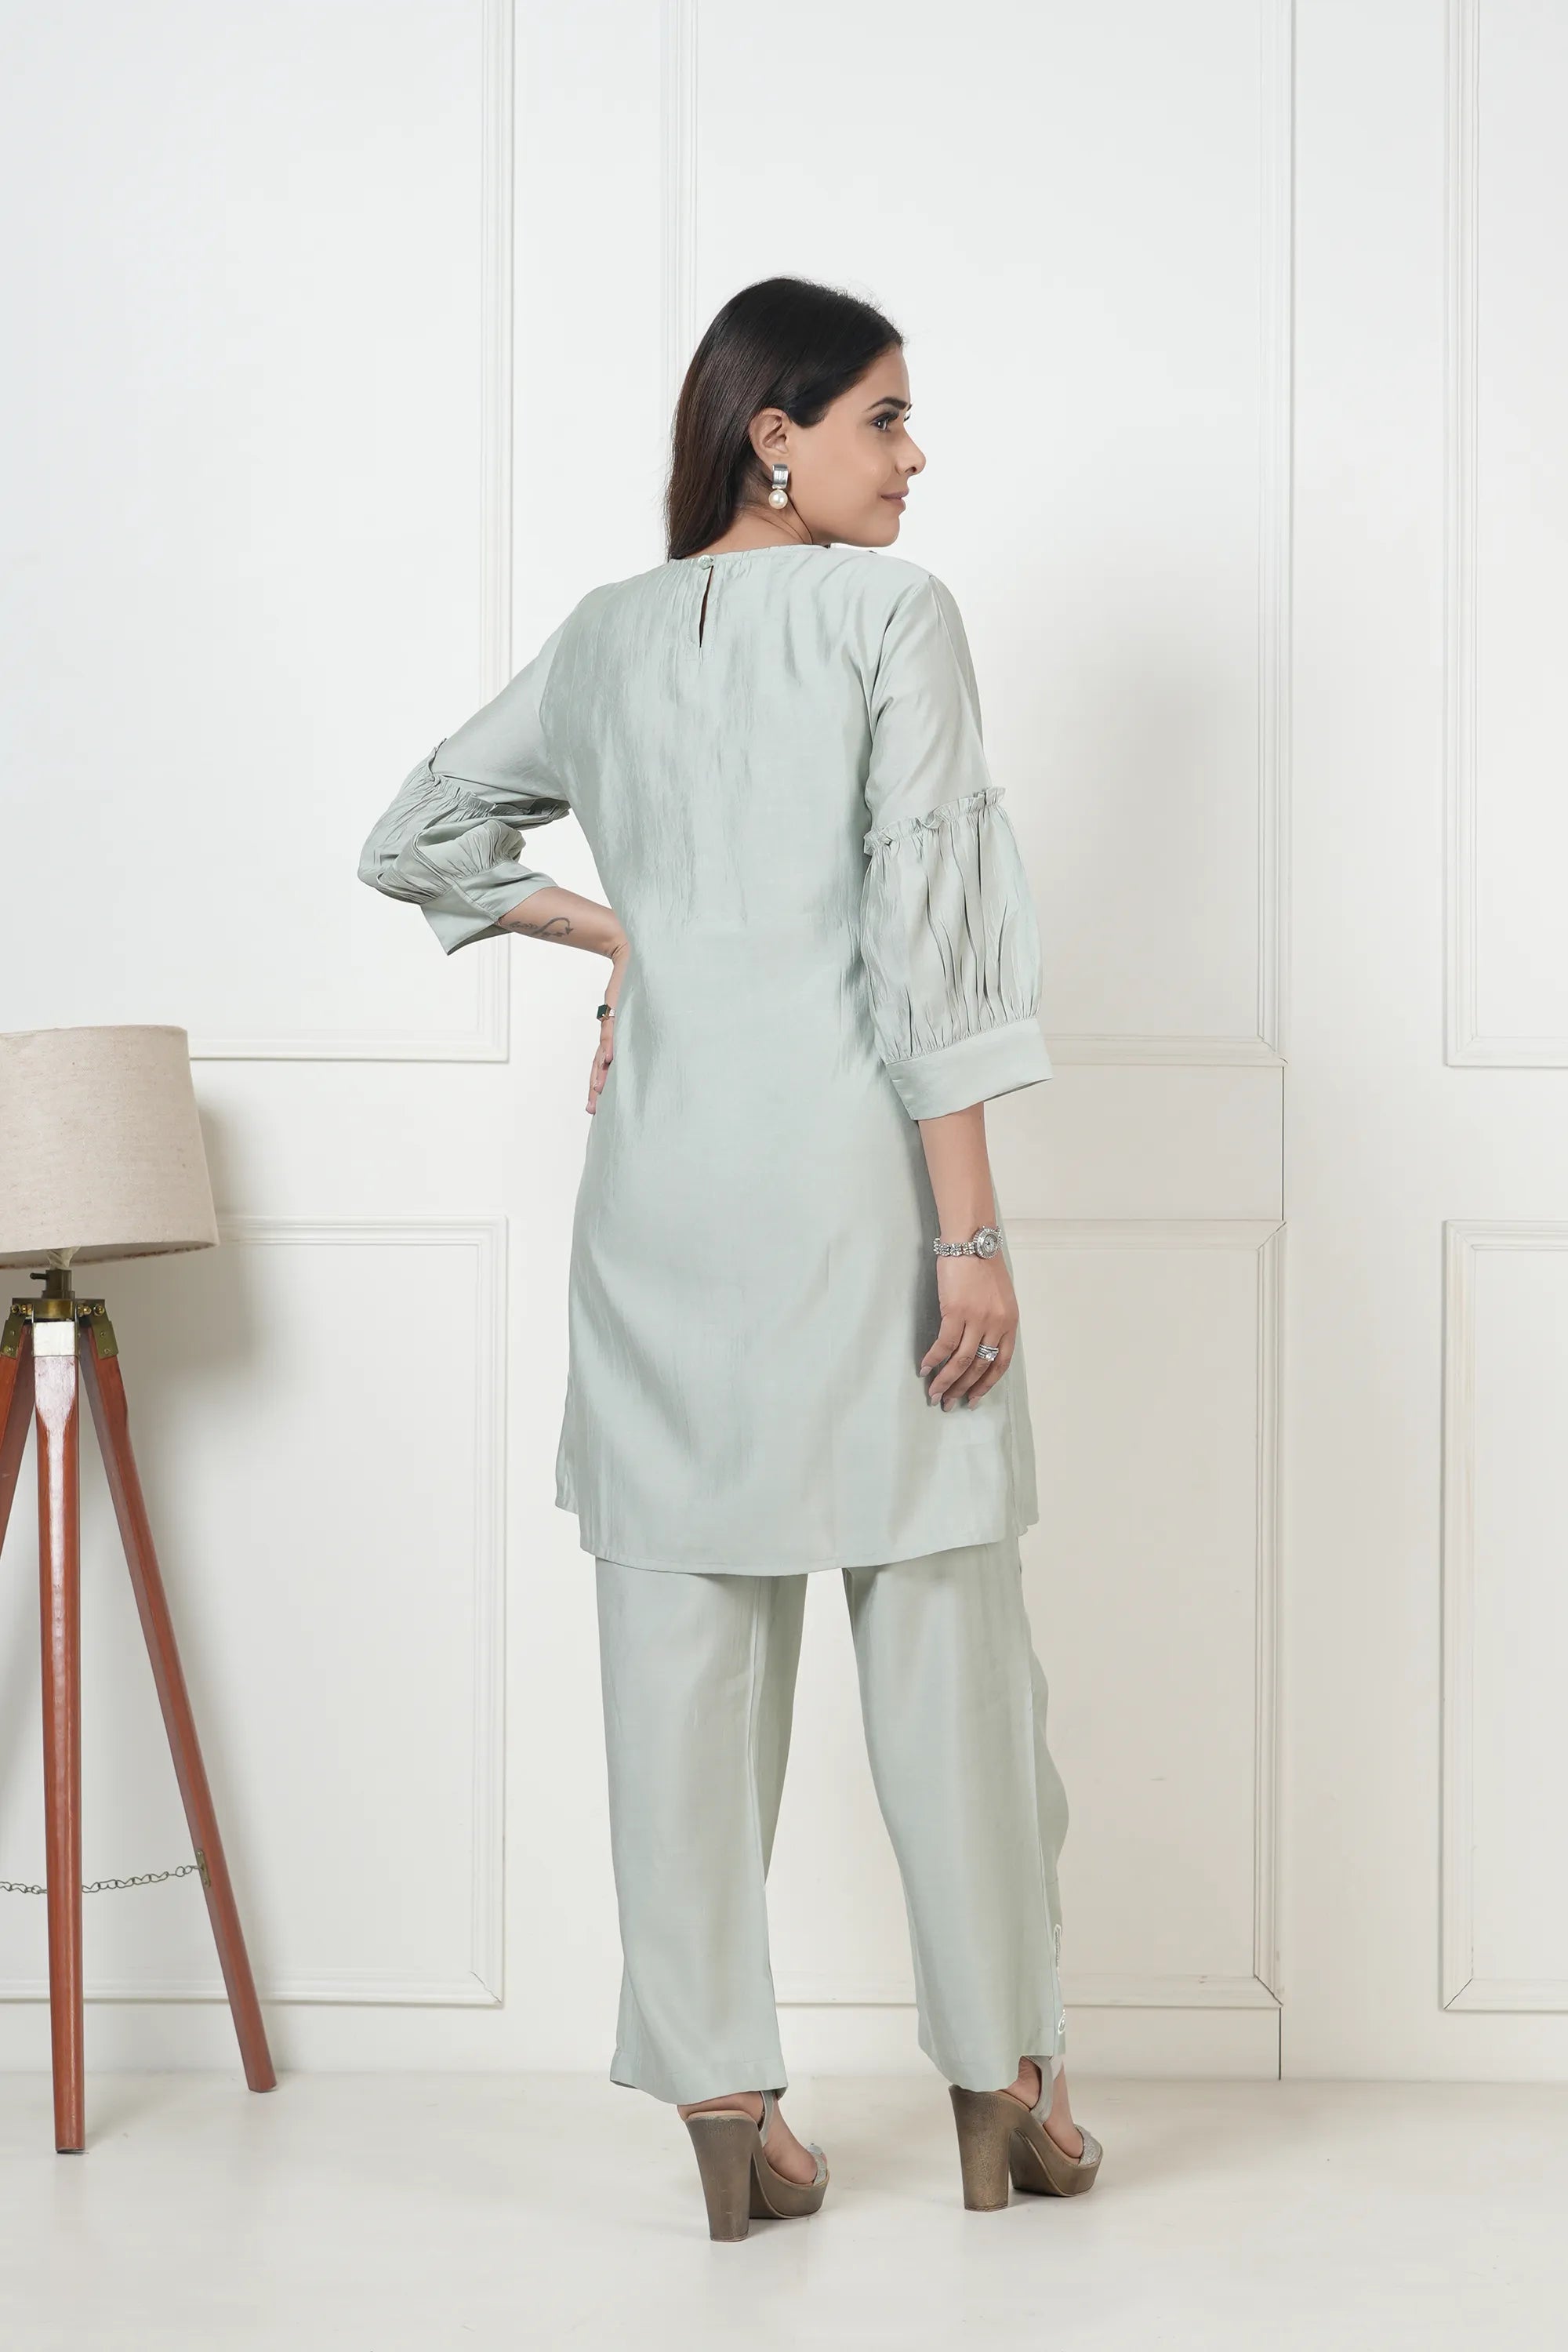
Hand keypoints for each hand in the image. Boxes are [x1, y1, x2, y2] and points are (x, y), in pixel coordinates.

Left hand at [587, 938, 628, 1114]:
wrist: (633, 955)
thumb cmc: (636, 986)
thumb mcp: (636, 1013)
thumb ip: (637, 1030)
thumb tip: (643, 1049)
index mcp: (614, 1035)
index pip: (603, 1065)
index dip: (599, 1085)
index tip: (596, 1107)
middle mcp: (610, 1031)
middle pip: (599, 1065)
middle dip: (596, 1088)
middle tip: (592, 1110)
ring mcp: (613, 1021)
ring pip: (604, 1052)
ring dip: (601, 1073)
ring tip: (598, 1091)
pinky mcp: (618, 1007)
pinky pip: (613, 1030)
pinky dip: (611, 1044)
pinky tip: (609, 1060)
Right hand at [922, 1250, 1018, 1407]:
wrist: (972, 1241)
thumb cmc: (983, 1265)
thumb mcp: (1000, 1297)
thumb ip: (995, 1321)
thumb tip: (980, 1345)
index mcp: (1010, 1322)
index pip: (1000, 1363)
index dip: (986, 1384)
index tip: (973, 1399)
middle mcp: (996, 1324)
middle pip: (979, 1366)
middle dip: (962, 1389)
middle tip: (948, 1403)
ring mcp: (977, 1318)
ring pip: (961, 1361)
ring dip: (946, 1381)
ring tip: (934, 1394)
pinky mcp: (956, 1311)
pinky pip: (944, 1344)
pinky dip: (933, 1359)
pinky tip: (924, 1368)